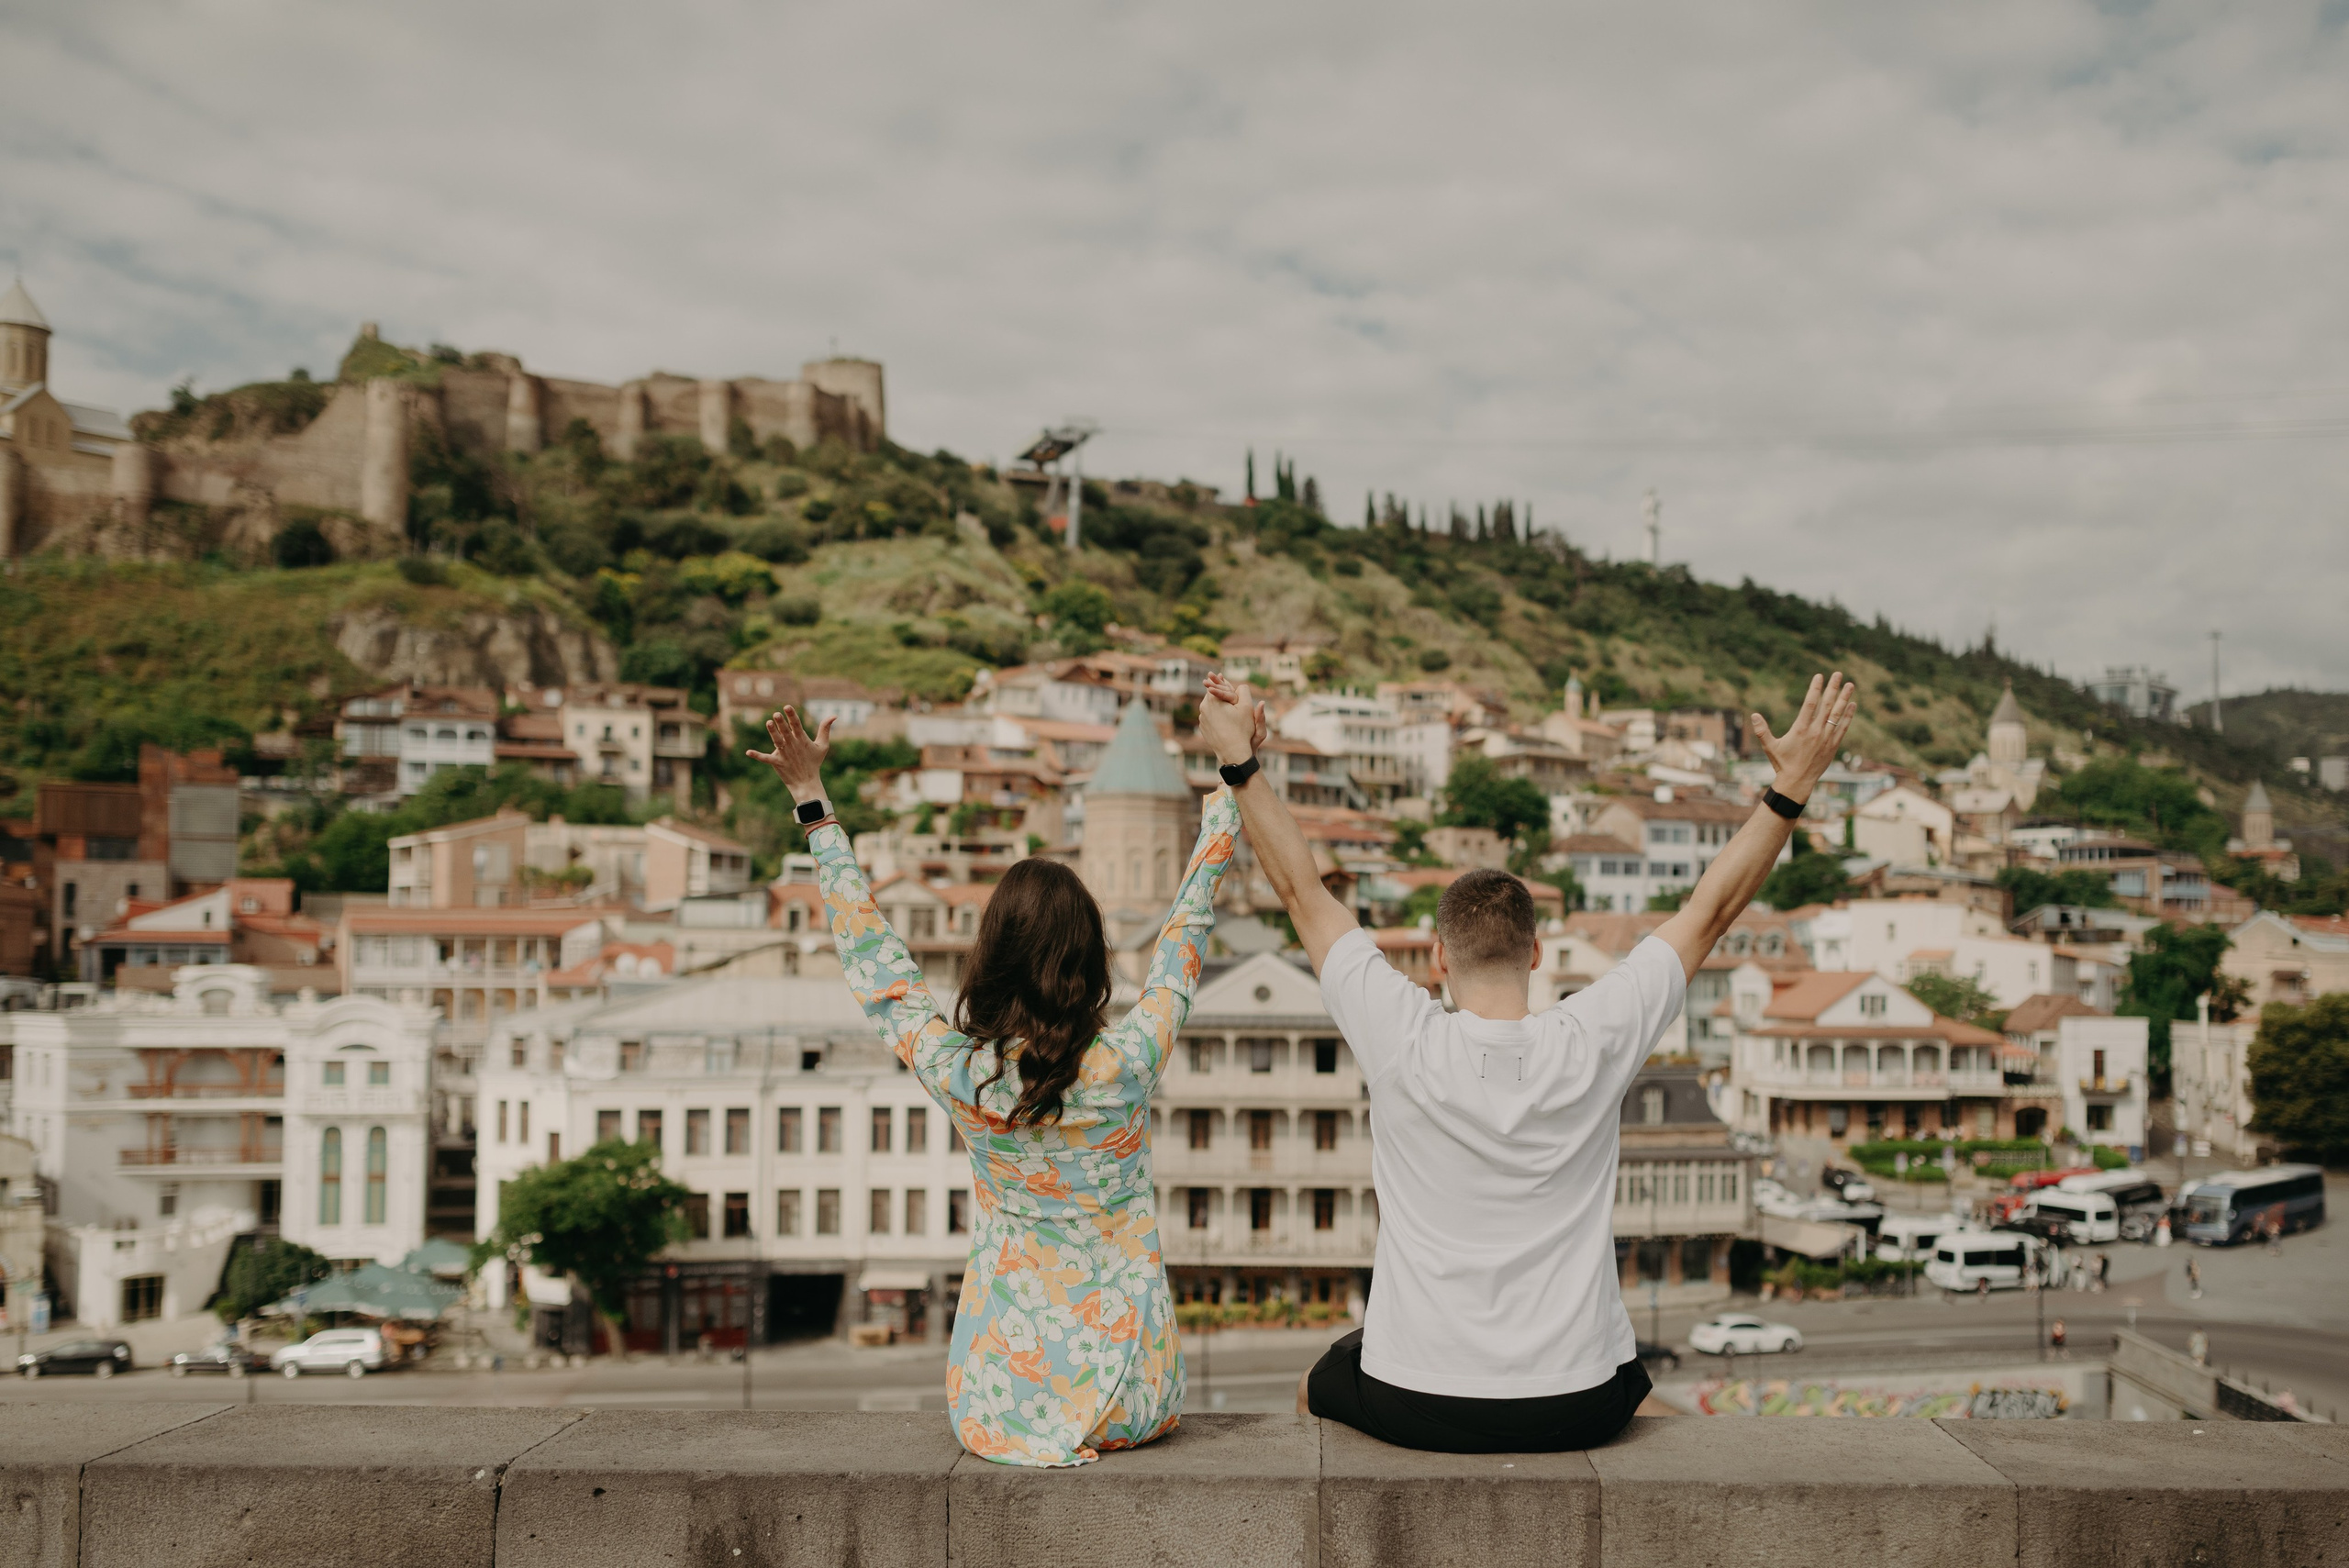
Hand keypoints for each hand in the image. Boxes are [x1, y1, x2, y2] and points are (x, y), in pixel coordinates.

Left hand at [746, 706, 832, 804]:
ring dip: (773, 733)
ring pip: (777, 741)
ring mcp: (784, 754)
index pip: (796, 725)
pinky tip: (748, 752)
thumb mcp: (823, 745)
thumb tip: (834, 715)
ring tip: (768, 723)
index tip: (787, 707)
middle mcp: (792, 745)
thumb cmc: (814, 762)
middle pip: (786, 732)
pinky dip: (757, 756)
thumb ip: (825, 729)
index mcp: (802, 739)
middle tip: (776, 714)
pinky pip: (766, 759)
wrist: (807, 782)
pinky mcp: (777, 763)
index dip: (792, 715)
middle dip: (781, 723)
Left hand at [1198, 673, 1262, 767]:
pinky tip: (1222, 718)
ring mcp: (1202, 719)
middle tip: (1222, 687)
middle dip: (1218, 692)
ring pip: (1209, 707)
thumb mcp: (1247, 708)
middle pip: (1211, 695)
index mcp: (1213, 699)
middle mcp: (1204, 708)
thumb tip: (1241, 686)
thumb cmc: (1241, 729)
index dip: (1221, 681)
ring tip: (1223, 703)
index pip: (1215, 685)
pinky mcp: (1203, 728)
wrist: (1232, 751)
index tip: (1221, 675)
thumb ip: (1245, 692)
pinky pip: (1208, 718)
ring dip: (1216, 704)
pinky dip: (1214, 715)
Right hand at [1751, 673, 1854, 800]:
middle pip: (1827, 705)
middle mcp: (1816, 731)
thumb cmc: (1782, 763)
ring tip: (1851, 685)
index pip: (1810, 703)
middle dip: (1833, 688)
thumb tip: (1753, 715)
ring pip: (1837, 714)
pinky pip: (1843, 727)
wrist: (1797, 782)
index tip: (1819, 676)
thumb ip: (1761, 730)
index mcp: (1800, 729)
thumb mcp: (1770, 746)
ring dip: (1844, 698)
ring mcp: (1826, 738)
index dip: (1815, 688)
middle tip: (1838, 674)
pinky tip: (1852, 705)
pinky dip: (1848, 715)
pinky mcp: (1833, 745)